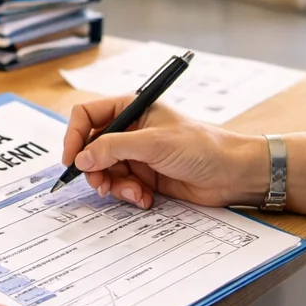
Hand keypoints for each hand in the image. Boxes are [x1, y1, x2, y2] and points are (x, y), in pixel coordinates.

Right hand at [63, 97, 266, 208]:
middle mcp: (130, 130)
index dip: (74, 136)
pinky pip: (121, 187)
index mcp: (131, 108)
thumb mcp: (154, 143)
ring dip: (114, 185)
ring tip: (134, 192)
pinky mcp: (145, 176)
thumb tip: (81, 157)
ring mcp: (137, 155)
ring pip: (104, 171)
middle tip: (101, 184)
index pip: (87, 115)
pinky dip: (129, 195)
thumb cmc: (202, 146)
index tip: (72, 159)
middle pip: (91, 148)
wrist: (233, 174)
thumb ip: (114, 147)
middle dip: (94, 168)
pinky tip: (145, 197)